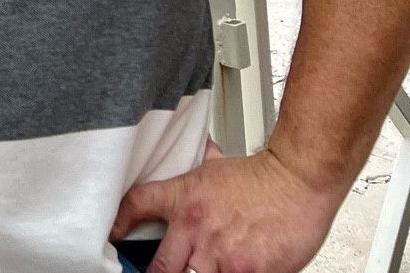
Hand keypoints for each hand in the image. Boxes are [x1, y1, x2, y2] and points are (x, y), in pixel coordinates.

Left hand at [112, 148, 345, 272]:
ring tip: (202, 270)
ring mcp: (222, 256)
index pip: (138, 205)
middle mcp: (197, 229)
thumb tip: (198, 149)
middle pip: (159, 269)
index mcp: (185, 199)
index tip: (113, 236)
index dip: (119, 222)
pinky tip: (233, 270)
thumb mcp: (218, 167)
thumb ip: (201, 166)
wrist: (296, 180)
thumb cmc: (261, 176)